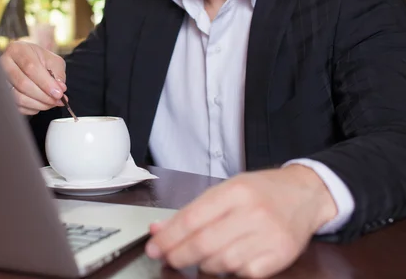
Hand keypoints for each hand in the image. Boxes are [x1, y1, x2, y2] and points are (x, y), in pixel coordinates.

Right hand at [0, 41, 66, 114]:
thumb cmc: (40, 60)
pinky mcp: (2, 95)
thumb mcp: (53, 61)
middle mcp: (4, 64)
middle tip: (57, 100)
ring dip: (38, 104)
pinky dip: (32, 108)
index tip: (58, 93)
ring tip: (51, 103)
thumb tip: (59, 90)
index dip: (46, 83)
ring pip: (18, 98)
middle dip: (43, 95)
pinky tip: (41, 104)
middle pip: (22, 84)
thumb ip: (58, 74)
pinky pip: (17, 107)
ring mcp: (0, 80)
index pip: (30, 67)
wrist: (28, 63)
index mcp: (17, 50)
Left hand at [145, 165, 337, 277]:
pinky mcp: (280, 256)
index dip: (169, 237)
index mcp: (236, 191)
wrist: (306, 194)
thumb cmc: (262, 191)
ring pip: (222, 262)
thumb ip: (193, 210)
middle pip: (205, 243)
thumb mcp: (226, 190)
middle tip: (168, 258)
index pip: (192, 218)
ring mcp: (269, 236)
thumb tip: (159, 230)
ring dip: (204, 264)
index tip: (154, 247)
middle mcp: (253, 212)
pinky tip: (227, 260)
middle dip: (179, 255)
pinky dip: (230, 271)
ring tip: (200, 256)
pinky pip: (244, 274)